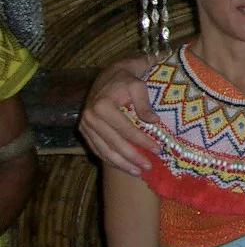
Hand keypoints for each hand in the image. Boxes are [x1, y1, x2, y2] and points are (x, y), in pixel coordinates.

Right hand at [79, 58, 158, 175]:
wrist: (108, 74)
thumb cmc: (126, 79)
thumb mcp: (138, 86)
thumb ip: (145, 105)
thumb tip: (154, 122)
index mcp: (103, 106)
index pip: (126, 129)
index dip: (142, 141)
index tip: (158, 150)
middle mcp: (90, 117)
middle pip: (114, 144)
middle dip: (133, 157)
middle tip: (148, 167)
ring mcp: (85, 125)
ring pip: (104, 150)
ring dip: (121, 164)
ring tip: (137, 172)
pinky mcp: (83, 130)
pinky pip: (96, 149)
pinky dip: (109, 160)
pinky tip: (122, 166)